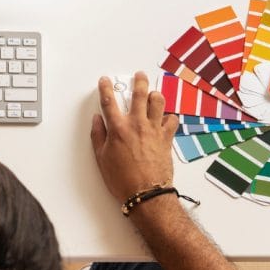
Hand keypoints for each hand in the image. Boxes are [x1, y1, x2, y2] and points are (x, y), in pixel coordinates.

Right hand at [91, 72, 178, 202]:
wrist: (146, 193)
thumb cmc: (122, 179)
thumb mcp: (101, 158)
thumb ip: (98, 136)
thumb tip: (97, 120)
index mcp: (118, 129)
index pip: (109, 101)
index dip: (106, 88)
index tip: (105, 81)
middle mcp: (137, 124)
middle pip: (139, 94)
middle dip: (139, 81)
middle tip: (139, 76)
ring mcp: (154, 130)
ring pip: (158, 102)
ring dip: (156, 95)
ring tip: (154, 94)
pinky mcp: (166, 138)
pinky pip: (172, 120)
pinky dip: (169, 117)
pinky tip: (165, 118)